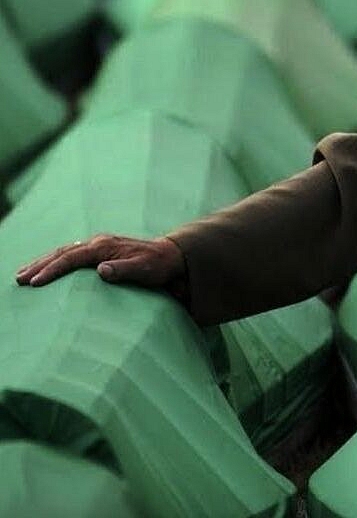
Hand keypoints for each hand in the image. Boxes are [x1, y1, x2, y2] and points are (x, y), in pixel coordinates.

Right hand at [15, 234, 185, 290]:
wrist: (169, 256)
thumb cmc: (157, 265)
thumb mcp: (145, 270)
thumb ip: (124, 270)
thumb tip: (101, 270)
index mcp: (105, 246)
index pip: (72, 257)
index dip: (53, 269)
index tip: (35, 282)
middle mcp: (99, 243)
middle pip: (62, 252)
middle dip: (39, 265)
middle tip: (18, 279)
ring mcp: (98, 245)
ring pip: (63, 252)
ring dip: (42, 262)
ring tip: (22, 274)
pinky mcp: (99, 251)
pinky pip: (70, 255)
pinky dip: (54, 261)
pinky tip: (44, 269)